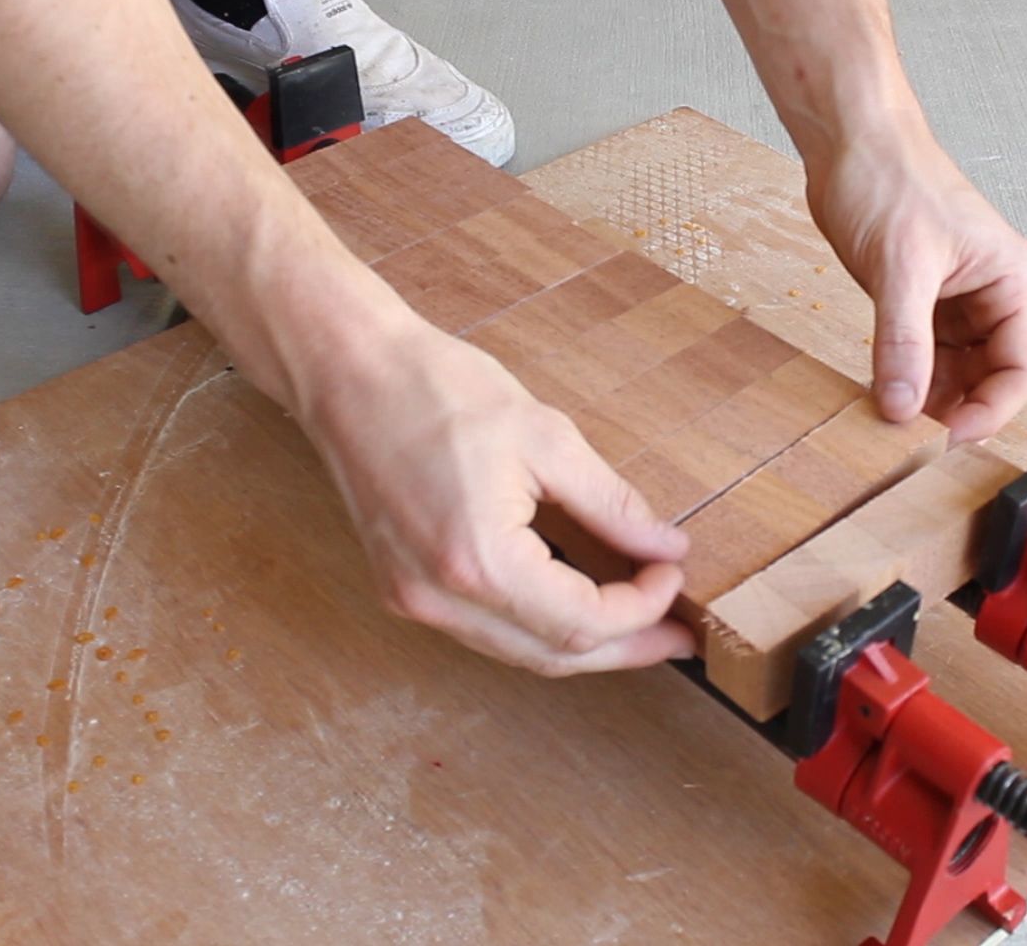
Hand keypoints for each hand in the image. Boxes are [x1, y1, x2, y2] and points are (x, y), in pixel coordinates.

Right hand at [292, 320, 695, 675]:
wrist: (348, 371)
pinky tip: (574, 602)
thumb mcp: (546, 438)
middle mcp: (439, 598)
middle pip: (551, 655)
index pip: (582, 621)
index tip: (673, 573)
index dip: (642, 608)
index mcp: (477, 561)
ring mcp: (414, 600)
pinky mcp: (402, 588)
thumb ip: (611, 504)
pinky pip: (486, 630)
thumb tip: (666, 547)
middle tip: (678, 637)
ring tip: (639, 623)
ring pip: (518, 651)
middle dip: (624, 648)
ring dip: (582, 643)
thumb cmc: (438, 389)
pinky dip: (537, 625)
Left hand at [806, 115, 1026, 442]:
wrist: (850, 142)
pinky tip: (880, 390)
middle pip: (991, 380)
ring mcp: (958, 302)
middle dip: (955, 409)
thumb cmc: (891, 177)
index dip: (989, 412)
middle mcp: (995, 296)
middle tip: (911, 437)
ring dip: (927, 398)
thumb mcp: (900, 267)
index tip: (946, 439)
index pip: (1021, 371)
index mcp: (1014, 282)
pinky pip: (923, 357)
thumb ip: (904, 341)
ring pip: (955, 374)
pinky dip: (905, 377)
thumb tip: (903, 405)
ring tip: (890, 416)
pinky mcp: (922, 302)